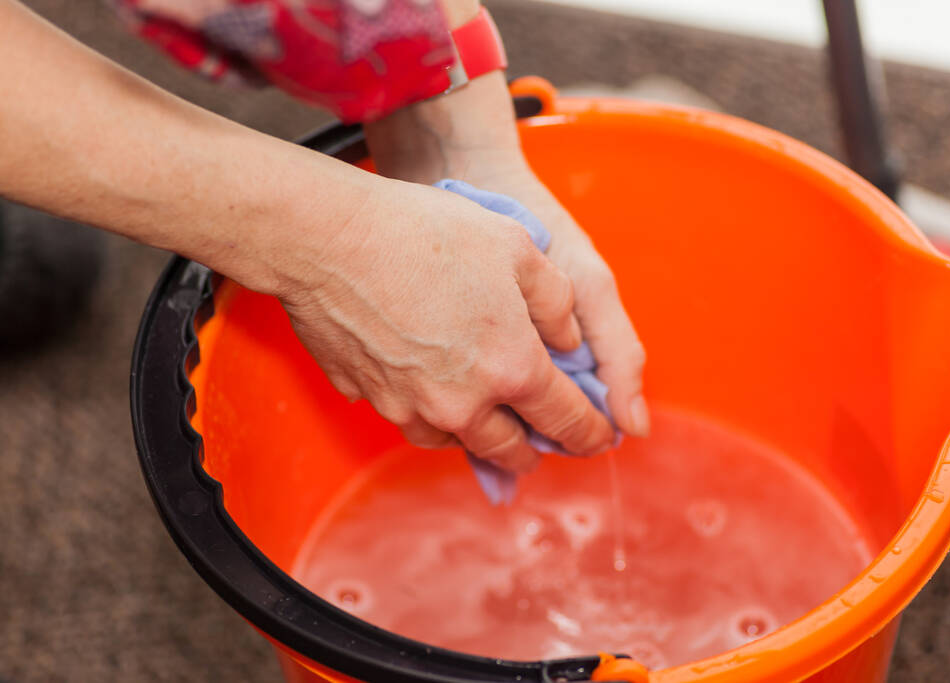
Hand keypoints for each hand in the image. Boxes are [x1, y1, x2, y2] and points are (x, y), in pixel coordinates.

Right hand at [364, 74, 648, 438]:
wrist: (329, 239)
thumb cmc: (427, 234)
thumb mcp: (519, 248)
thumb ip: (558, 304)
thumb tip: (569, 342)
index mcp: (513, 367)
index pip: (567, 421)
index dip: (592, 433)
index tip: (602, 437)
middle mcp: (464, 402)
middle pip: (511, 450)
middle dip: (535, 449)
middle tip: (542, 439)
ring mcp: (411, 407)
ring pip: (458, 442)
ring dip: (481, 436)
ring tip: (488, 420)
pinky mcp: (371, 399)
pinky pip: (412, 422)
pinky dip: (434, 419)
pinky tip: (434, 394)